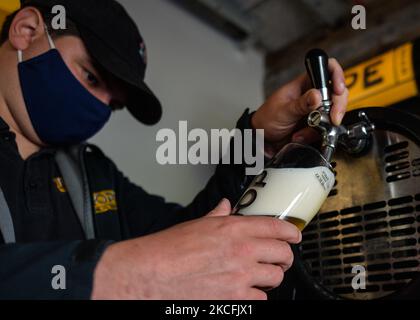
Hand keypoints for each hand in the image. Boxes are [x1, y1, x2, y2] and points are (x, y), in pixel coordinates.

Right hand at [91, 199, 300, 299]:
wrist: (149, 274)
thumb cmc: (167, 250)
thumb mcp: (196, 225)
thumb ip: (217, 216)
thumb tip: (225, 207)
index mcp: (233, 228)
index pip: (277, 227)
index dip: (291, 232)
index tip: (294, 236)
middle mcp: (242, 251)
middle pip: (283, 254)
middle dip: (284, 258)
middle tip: (278, 260)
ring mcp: (240, 277)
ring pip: (275, 279)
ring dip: (270, 279)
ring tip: (258, 278)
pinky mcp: (235, 300)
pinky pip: (260, 301)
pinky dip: (255, 298)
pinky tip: (243, 293)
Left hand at [252, 58, 348, 154]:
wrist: (262, 139)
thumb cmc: (267, 119)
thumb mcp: (283, 111)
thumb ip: (300, 104)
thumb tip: (317, 96)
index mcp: (304, 84)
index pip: (326, 68)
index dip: (337, 75)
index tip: (338, 90)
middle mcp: (313, 94)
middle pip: (337, 93)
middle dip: (337, 106)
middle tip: (333, 118)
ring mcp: (316, 110)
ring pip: (333, 113)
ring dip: (322, 125)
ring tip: (302, 131)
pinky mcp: (316, 125)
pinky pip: (326, 129)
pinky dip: (315, 135)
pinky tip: (300, 136)